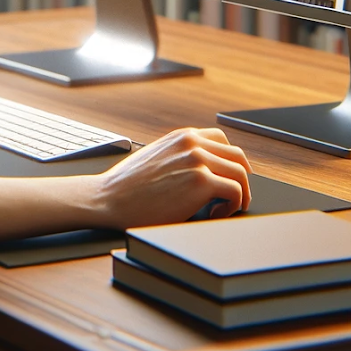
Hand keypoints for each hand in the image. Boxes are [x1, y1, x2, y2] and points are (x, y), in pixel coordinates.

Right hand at [92, 128, 251, 228]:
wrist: (108, 198)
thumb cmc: (126, 186)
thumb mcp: (155, 157)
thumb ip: (178, 156)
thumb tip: (199, 170)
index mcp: (182, 136)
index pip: (222, 140)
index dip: (230, 161)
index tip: (231, 177)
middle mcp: (192, 143)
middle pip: (238, 156)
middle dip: (242, 178)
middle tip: (238, 196)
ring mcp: (198, 160)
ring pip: (241, 173)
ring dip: (241, 194)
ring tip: (228, 208)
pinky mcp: (201, 181)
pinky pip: (235, 192)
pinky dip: (232, 206)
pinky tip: (215, 214)